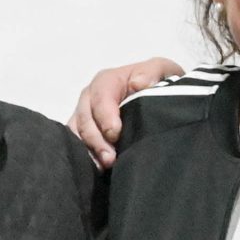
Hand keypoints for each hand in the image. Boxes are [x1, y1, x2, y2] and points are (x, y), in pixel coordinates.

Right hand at [69, 57, 184, 168]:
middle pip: (85, 117)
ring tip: (103, 167)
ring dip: (89, 150)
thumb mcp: (162, 70)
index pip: (100, 95)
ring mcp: (84, 117)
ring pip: (77, 133)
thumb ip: (153, 72)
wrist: (157, 102)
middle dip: (96, 139)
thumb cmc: (157, 84)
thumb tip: (138, 83)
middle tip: (110, 159)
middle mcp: (90, 98)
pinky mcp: (84, 135)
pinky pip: (76, 145)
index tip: (115, 133)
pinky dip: (85, 157)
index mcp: (107, 81)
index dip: (105, 114)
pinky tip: (97, 169)